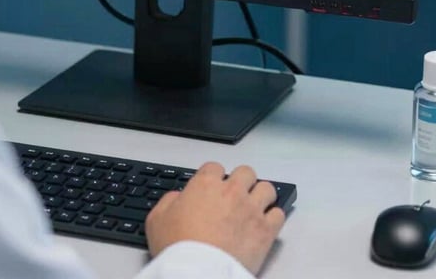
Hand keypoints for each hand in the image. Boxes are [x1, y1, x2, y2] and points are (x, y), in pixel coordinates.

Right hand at [145, 161, 284, 275]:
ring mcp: (251, 210)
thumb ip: (169, 201)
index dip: (213, 177)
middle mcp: (231, 191)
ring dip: (261, 195)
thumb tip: (177, 198)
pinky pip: (279, 214)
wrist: (197, 273)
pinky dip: (273, 217)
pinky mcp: (266, 231)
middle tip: (236, 194)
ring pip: (267, 188)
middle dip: (242, 181)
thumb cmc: (178, 248)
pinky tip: (265, 224)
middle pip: (246, 172)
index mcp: (205, 184)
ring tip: (255, 205)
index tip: (212, 187)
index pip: (215, 167)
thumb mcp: (157, 219)